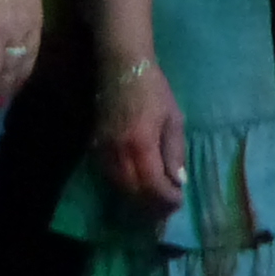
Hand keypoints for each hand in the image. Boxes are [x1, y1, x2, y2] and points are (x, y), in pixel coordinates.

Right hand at [92, 56, 186, 204]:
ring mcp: (104, 149)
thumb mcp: (173, 119)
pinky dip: (124, 187)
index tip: (178, 201)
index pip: (152, 184)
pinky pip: (108, 176)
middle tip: (167, 208)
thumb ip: (174, 152)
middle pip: (133, 191)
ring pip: (119, 187)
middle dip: (152, 205)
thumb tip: (177, 180)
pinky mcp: (95, 146)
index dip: (166, 198)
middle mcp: (119, 151)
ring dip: (137, 199)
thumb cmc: (153, 89)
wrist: (122, 67)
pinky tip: (136, 186)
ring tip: (153, 201)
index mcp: (141, 143)